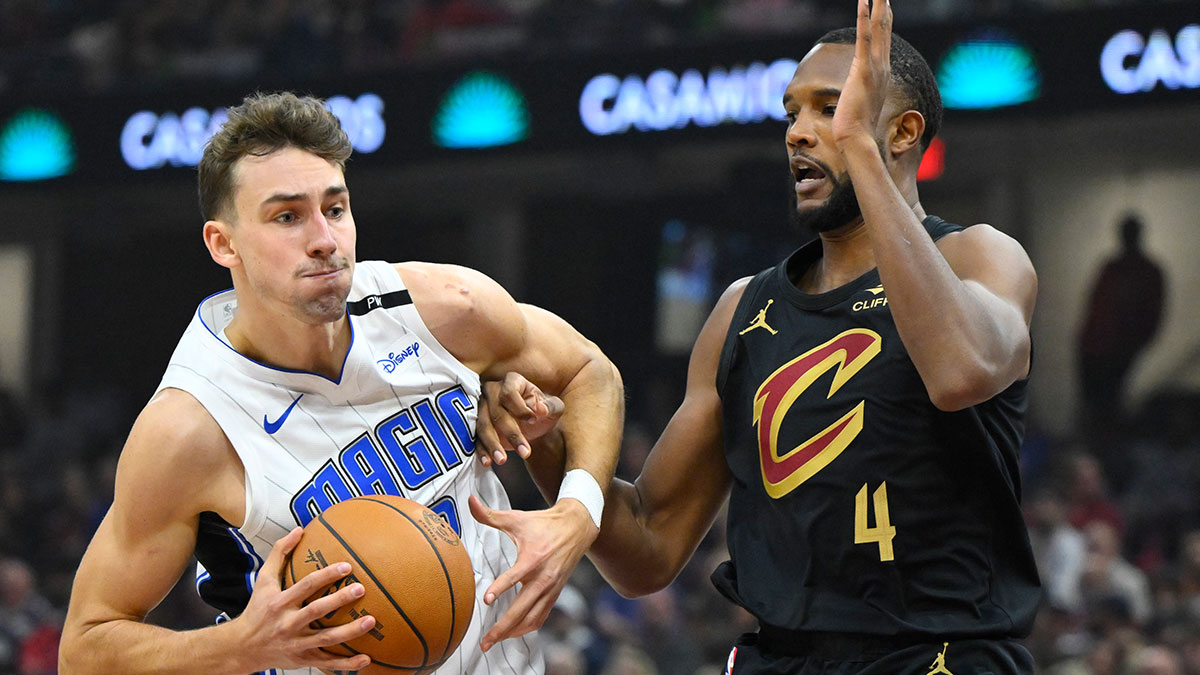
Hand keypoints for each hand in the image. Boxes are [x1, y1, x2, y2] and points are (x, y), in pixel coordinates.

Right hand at [231, 528, 376, 672]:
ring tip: (370, 621)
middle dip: (339, 600)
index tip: (347, 566)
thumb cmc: (257, 610)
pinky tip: (366, 658)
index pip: (306, 586)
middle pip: (316, 611)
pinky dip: (346, 664)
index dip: (326, 575)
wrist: (243, 647)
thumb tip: (298, 530)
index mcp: (280, 603)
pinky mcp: (303, 659)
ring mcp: (297, 643)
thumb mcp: (263, 580)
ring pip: (326, 639)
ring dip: (350, 632)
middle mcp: (288, 623)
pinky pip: (327, 663)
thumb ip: (280, 554)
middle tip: (361, 589)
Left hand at [468, 495, 597, 651]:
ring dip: (513, 632)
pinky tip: (513, 633)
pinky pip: (541, 616)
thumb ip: (490, 514)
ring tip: (494, 641)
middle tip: (485, 641)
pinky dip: (527, 627)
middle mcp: (544, 577)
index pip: (516, 576)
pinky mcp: (555, 593)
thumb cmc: (543, 523)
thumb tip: (470, 501)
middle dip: (503, 627)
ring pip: (532, 618)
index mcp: (534, 557)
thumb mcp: (517, 517)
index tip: (486, 599)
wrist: (576, 527)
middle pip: (522, 609)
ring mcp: (551, 588)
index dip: (501, 588)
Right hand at [476, 372, 564, 466]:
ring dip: (493, 445)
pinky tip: (488, 462)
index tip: (534, 420)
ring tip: (503, 460)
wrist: (533, 426)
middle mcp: (492, 391)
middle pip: (496, 412)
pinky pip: (475, 438)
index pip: (509, 393)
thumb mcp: (553, 408)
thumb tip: (541, 409)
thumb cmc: (542, 412)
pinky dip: (481, 451)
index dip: (520, 408)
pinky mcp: (476, 425)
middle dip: (511, 434)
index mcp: (512, 381)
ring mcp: (481, 408)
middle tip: (525, 452)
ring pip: (483, 426)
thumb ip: (551, 406)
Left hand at [832, 0, 892, 147]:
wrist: (856, 139)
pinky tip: (863, 1)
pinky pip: (863, 38)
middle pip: (884, 29)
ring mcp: (874, 67)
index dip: (885, 21)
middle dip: (885, 7)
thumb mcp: (862, 104)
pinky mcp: (862, 70)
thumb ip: (863, 94)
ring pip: (878, 28)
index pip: (883, 41)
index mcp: (882, 73)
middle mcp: (882, 67)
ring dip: (879, 5)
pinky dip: (863, 19)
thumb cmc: (856, 127)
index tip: (885, 5)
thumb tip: (859, 95)